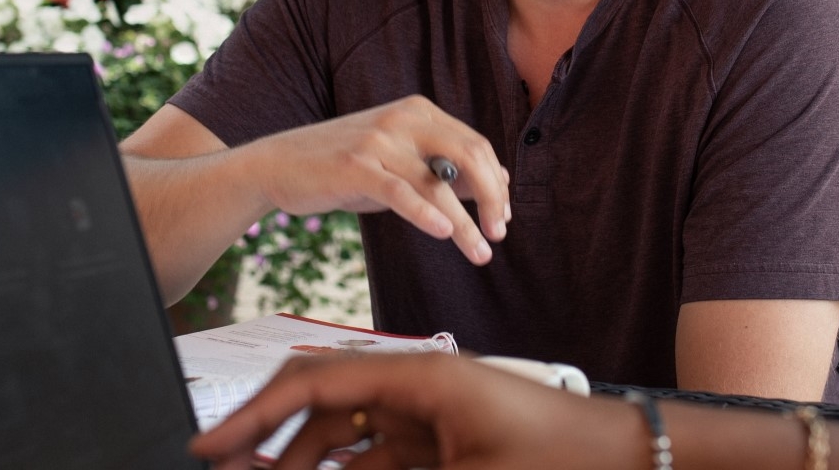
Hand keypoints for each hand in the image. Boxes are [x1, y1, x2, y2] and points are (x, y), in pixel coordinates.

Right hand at [190, 352, 638, 469]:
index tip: (209, 445)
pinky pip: (371, 463)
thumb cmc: (566, 459)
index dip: (254, 414)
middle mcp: (417, 392)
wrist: (630, 460)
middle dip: (266, 443)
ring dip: (297, 466)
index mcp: (422, 378)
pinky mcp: (441, 453)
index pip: (315, 384)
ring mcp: (427, 423)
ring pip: (339, 441)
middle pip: (318, 409)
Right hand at [237, 95, 510, 264]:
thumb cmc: (345, 167)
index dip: (496, 182)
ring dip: (464, 222)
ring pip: (437, 182)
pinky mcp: (355, 165)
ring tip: (480, 252)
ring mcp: (378, 140)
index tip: (503, 216)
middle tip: (499, 234)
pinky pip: (400, 191)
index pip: (475, 145)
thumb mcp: (397, 162)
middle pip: (468, 155)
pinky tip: (444, 232)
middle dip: (492, 198)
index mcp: (418, 112)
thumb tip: (494, 187)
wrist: (279, 164)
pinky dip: (425, 213)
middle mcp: (403, 119)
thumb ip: (440, 170)